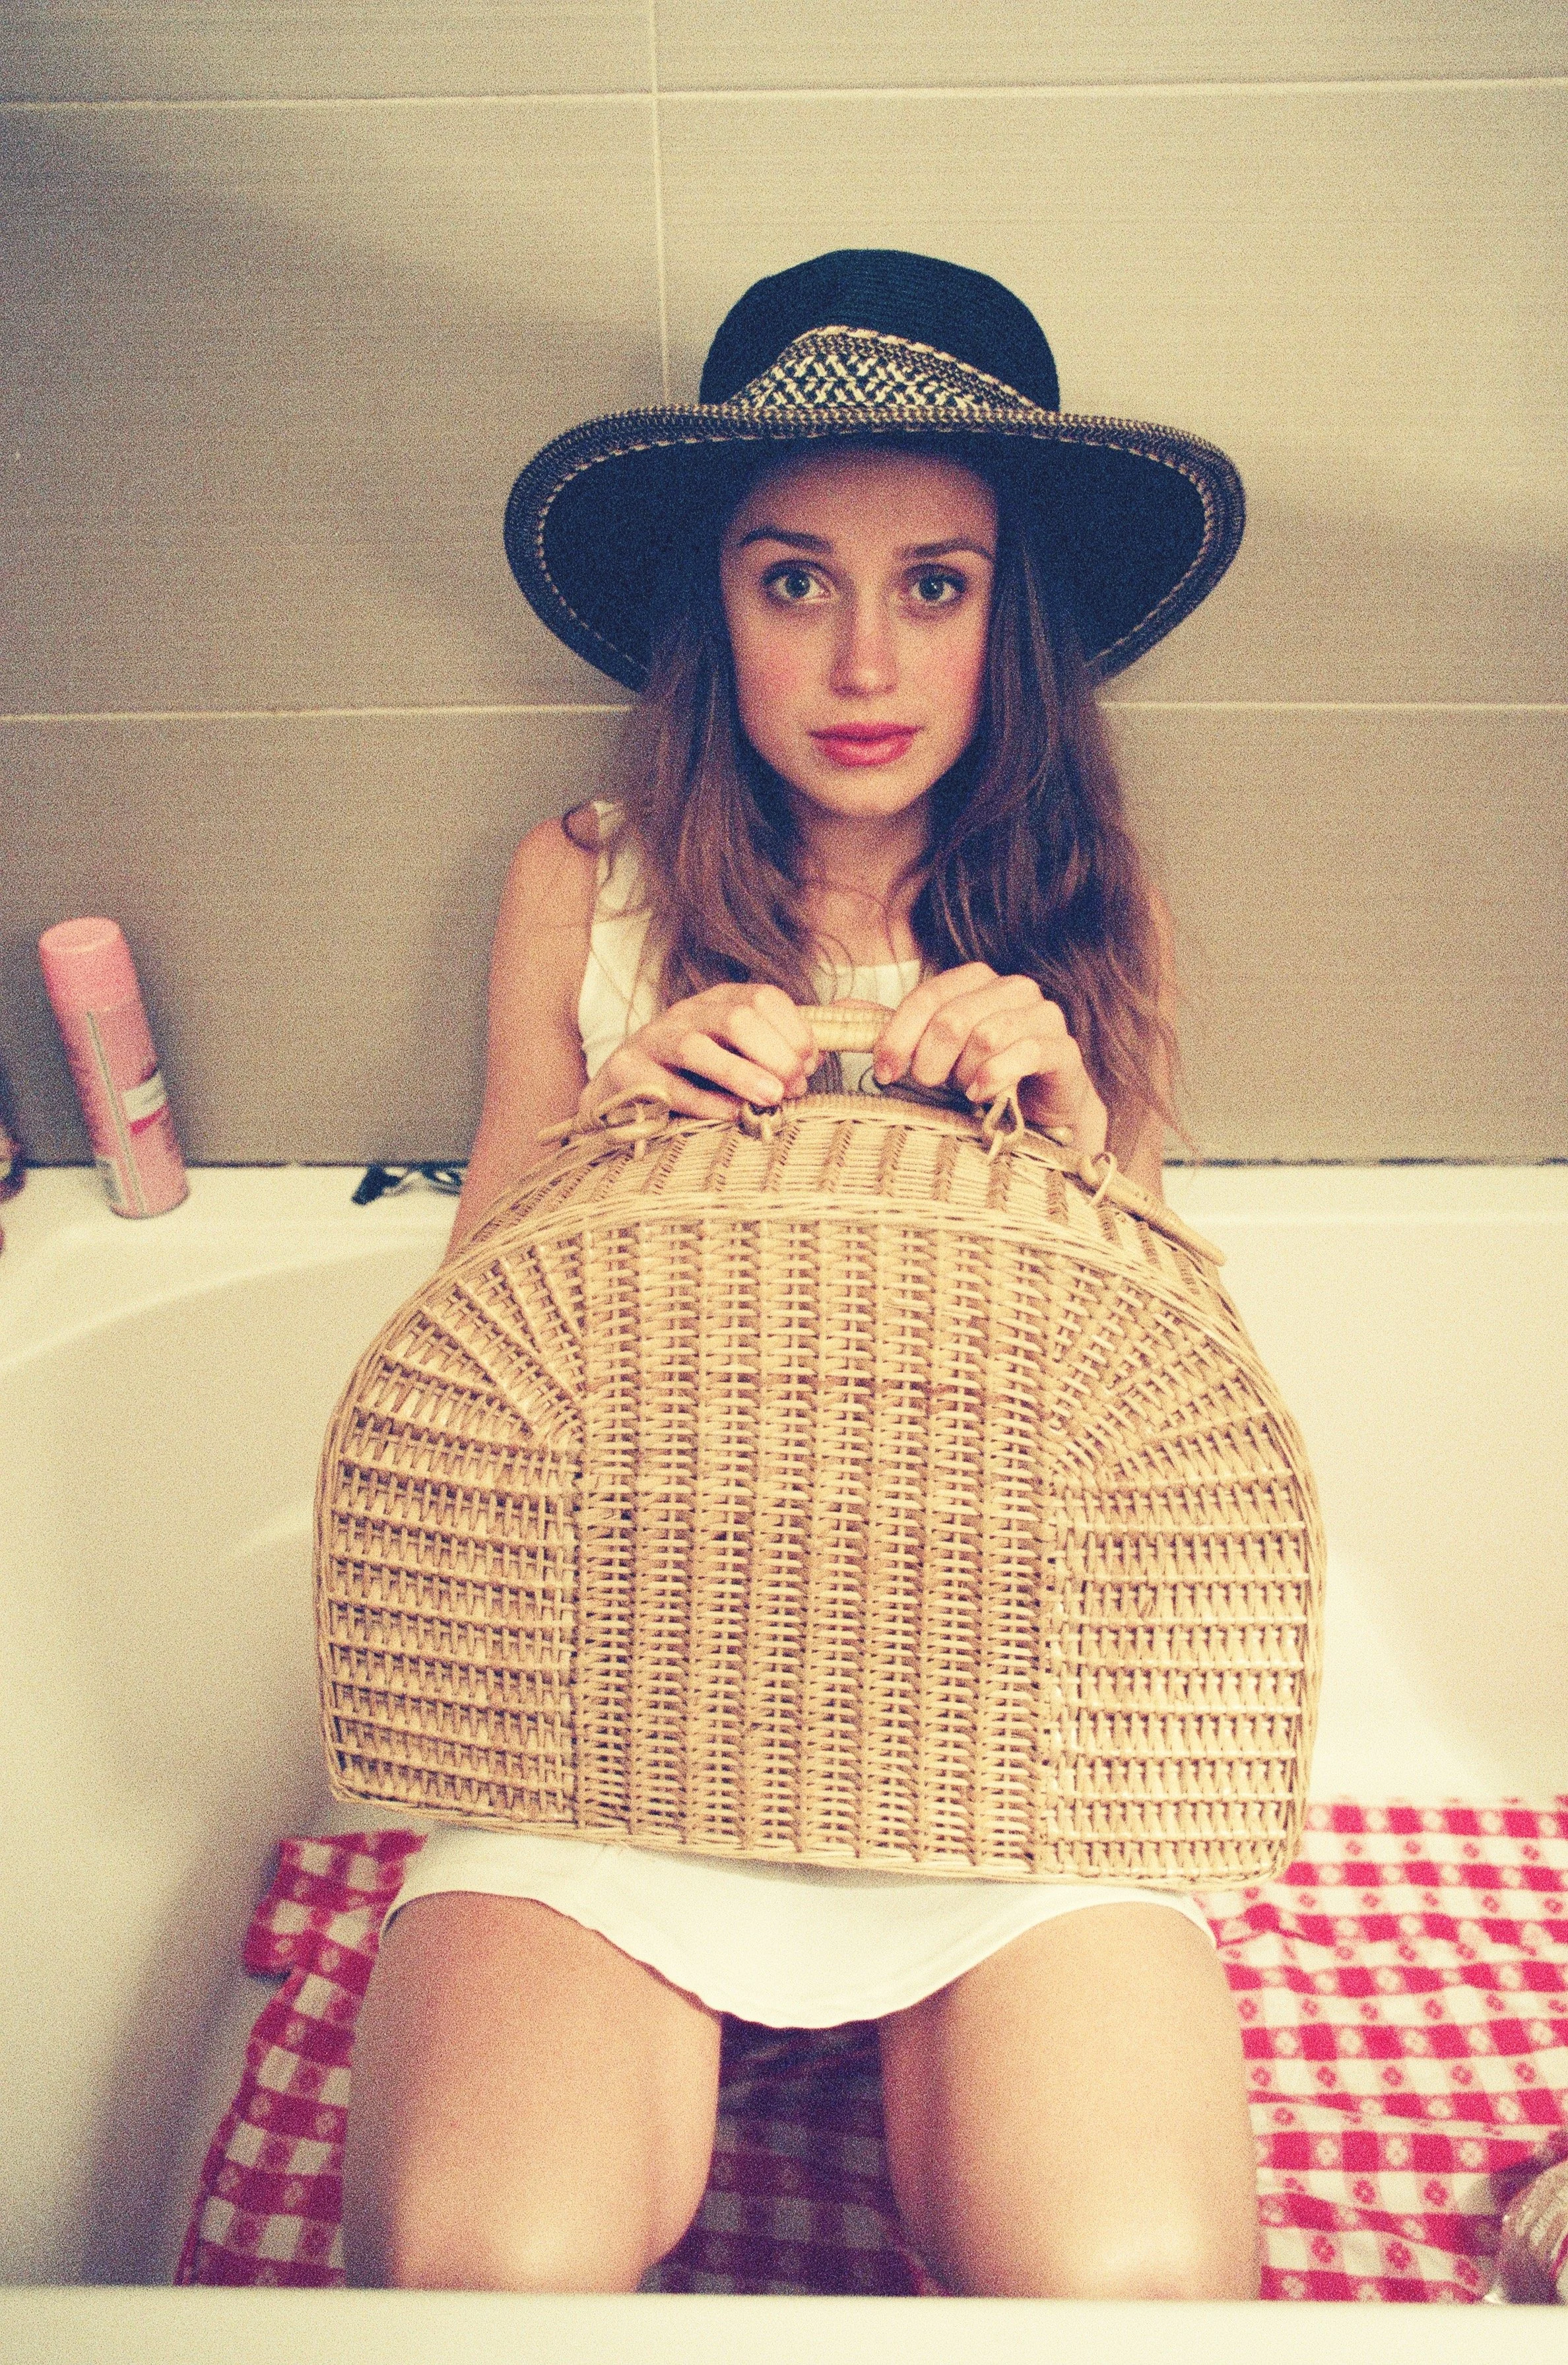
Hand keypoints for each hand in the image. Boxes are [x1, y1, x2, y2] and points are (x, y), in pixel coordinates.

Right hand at [579, 981, 819, 1127]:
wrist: (621, 1090)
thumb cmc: (692, 1074)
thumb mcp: (735, 1053)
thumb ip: (775, 1051)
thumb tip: (819, 1059)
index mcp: (719, 1001)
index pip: (764, 999)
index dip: (794, 1031)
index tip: (811, 1065)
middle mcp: (687, 1013)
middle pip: (736, 1017)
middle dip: (773, 1052)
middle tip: (794, 1086)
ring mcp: (655, 1039)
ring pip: (698, 1047)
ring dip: (741, 1073)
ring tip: (773, 1097)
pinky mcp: (629, 1071)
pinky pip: (670, 1087)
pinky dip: (705, 1102)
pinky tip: (733, 1114)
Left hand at [870, 963, 1108, 1156]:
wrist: (1043, 1112)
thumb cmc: (982, 1077)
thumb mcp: (929, 1052)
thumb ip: (890, 1028)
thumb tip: (837, 1008)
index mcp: (978, 981)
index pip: (928, 996)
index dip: (898, 1035)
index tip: (882, 1070)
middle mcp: (1013, 989)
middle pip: (952, 1018)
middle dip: (929, 1061)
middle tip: (927, 1085)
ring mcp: (1043, 1015)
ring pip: (986, 1036)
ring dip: (964, 1073)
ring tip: (963, 1090)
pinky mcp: (1063, 1048)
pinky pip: (1024, 1054)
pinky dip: (995, 1077)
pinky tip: (982, 1095)